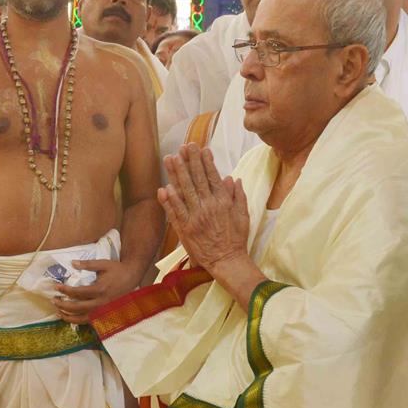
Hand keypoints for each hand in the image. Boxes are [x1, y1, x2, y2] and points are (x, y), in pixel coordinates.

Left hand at [53, 259, 142, 323]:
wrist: (132, 278)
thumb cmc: (117, 270)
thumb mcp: (103, 264)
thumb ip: (87, 264)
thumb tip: (72, 263)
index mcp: (100, 289)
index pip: (78, 293)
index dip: (65, 290)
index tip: (56, 287)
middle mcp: (101, 302)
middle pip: (77, 308)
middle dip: (63, 305)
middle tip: (54, 300)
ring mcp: (103, 310)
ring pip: (83, 318)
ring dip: (69, 316)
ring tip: (58, 312)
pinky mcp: (105, 313)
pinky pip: (89, 320)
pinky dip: (78, 321)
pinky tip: (70, 317)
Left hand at [158, 144, 249, 273]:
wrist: (227, 261)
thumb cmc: (236, 239)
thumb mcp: (243, 216)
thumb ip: (237, 196)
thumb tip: (233, 178)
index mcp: (222, 202)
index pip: (212, 177)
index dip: (205, 162)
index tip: (200, 148)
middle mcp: (208, 207)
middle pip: (196, 180)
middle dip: (190, 161)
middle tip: (183, 146)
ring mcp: (195, 217)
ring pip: (184, 192)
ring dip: (176, 174)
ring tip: (170, 159)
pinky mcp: (185, 229)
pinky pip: (176, 212)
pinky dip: (170, 200)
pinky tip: (164, 187)